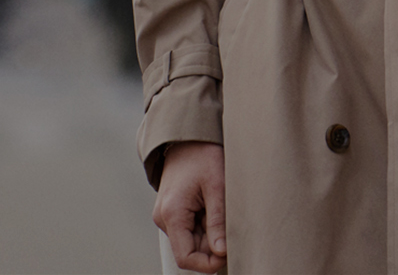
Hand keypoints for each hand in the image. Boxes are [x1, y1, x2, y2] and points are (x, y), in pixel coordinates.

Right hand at [154, 141, 225, 273]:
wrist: (189, 136)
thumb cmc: (203, 155)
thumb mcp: (218, 187)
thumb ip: (218, 221)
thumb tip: (222, 251)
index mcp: (171, 214)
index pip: (185, 257)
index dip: (208, 263)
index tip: (229, 255)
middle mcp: (164, 218)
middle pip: (190, 249)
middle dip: (213, 244)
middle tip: (234, 225)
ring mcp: (167, 215)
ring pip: (192, 239)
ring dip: (212, 232)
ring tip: (224, 208)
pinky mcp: (174, 210)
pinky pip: (191, 227)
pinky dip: (207, 223)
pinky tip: (216, 206)